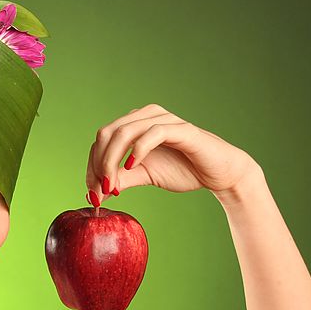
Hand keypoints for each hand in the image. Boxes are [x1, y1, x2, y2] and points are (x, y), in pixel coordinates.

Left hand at [86, 104, 258, 204]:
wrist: (219, 173)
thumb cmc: (183, 169)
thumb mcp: (144, 176)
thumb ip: (120, 179)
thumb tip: (95, 192)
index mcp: (135, 124)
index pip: (101, 140)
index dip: (92, 166)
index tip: (93, 192)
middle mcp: (146, 116)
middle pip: (107, 134)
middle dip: (98, 164)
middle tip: (100, 191)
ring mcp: (164, 120)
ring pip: (124, 132)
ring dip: (112, 160)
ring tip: (112, 184)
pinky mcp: (181, 129)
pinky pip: (153, 133)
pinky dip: (137, 150)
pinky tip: (131, 166)